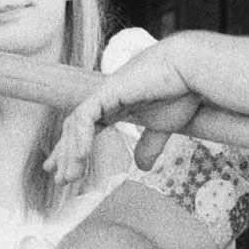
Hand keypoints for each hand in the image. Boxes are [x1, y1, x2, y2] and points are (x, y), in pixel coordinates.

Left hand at [48, 37, 195, 186]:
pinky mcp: (107, 91)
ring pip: (75, 125)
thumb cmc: (181, 91)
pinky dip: (79, 138)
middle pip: (74, 128)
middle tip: (57, 179)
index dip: (74, 151)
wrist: (191, 69)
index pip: (87, 129)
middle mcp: (106, 99)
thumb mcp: (163, 127)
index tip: (65, 172)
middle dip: (63, 154)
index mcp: (117, 105)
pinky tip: (79, 158)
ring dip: (69, 152)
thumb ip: (149, 145)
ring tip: (68, 177)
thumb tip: (142, 167)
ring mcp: (105, 93)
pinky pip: (84, 116)